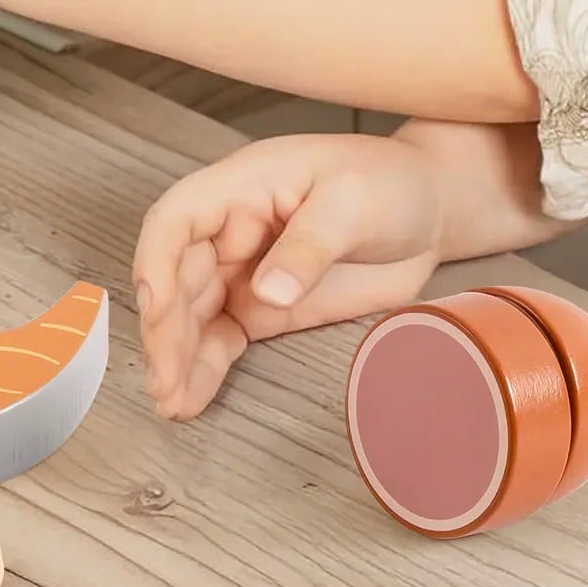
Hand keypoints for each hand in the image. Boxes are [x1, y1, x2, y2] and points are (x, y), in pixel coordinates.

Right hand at [132, 133, 445, 421]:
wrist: (430, 211)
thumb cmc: (391, 184)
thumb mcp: (354, 202)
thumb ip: (310, 245)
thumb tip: (266, 291)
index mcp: (243, 185)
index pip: (176, 219)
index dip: (157, 262)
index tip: (156, 308)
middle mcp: (231, 227)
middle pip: (177, 277)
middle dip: (167, 330)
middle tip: (166, 381)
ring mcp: (244, 269)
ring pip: (192, 315)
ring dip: (177, 357)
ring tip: (172, 403)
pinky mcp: (263, 306)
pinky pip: (221, 337)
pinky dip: (205, 368)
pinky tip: (190, 400)